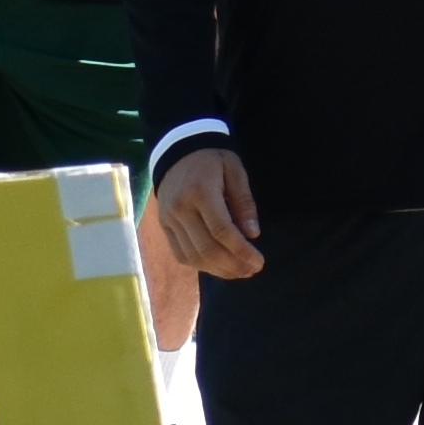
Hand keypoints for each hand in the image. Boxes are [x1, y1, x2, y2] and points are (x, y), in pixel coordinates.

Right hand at [152, 143, 266, 278]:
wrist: (177, 152)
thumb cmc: (212, 160)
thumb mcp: (235, 170)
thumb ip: (244, 201)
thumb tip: (252, 234)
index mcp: (200, 192)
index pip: (222, 231)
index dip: (241, 251)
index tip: (259, 262)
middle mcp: (180, 209)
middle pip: (207, 248)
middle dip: (233, 265)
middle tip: (252, 270)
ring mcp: (169, 220)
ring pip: (193, 256)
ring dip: (219, 270)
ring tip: (240, 272)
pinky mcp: (164, 227)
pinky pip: (181, 254)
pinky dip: (202, 265)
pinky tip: (219, 267)